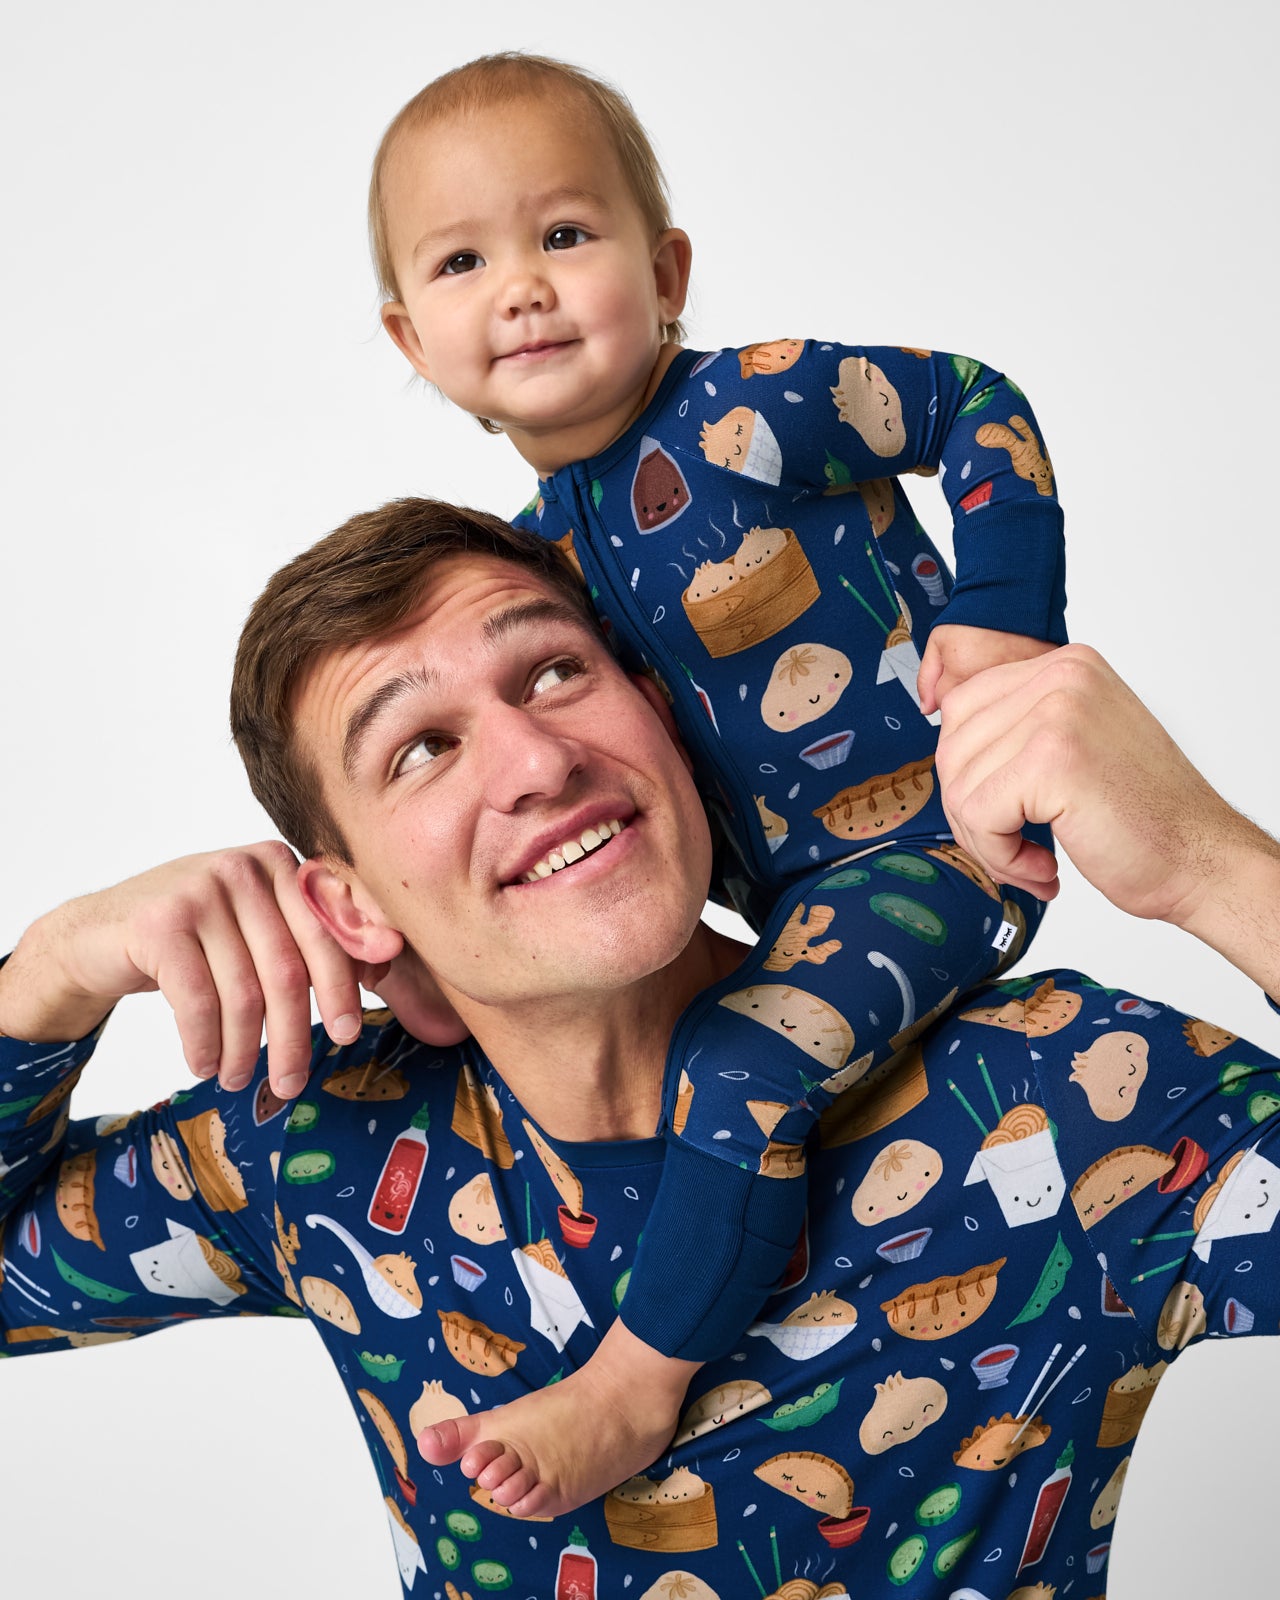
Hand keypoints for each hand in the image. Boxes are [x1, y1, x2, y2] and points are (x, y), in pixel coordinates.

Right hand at [0, 844, 460, 1097]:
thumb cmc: (195, 941)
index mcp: (282, 864)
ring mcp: (200, 887)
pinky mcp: (159, 920)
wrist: (98, 935)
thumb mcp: (258, 930)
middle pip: (289, 968)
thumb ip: (316, 938)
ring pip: (245, 990)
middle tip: (293, 1082)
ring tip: (238, 1078)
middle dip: (294, 1035)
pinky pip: (197, 1000)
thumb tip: (393, 957)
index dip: (344, 984)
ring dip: (244, 1049)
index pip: (328, 931)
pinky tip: (203, 1064)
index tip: (349, 1032)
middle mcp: (247, 865)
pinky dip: (204, 1043)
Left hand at [917, 624, 1056, 715]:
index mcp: (961, 674)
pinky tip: (1013, 670)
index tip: (955, 674)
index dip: (948, 691)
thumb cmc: (973, 617)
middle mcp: (990, 681)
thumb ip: (926, 679)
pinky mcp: (1037, 673)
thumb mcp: (937, 642)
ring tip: (994, 667)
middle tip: (975, 669)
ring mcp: (1016, 678)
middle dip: (971, 696)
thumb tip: (926, 709)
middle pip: (974, 709)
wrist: (1008, 592)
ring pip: (999, 703)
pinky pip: (1024, 692)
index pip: (947, 707)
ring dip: (996, 693)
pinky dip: (1018, 686)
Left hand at [934, 645, 1253, 923]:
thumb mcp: (1075, 742)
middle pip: (951, 747)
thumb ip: (1017, 723)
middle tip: (1014, 848)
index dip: (966, 772)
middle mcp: (1061, 675)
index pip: (962, 707)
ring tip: (1033, 860)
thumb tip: (936, 715)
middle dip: (971, 812)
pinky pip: (978, 816)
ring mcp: (1057, 713)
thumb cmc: (1141, 816)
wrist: (1202, 860)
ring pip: (960, 786)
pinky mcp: (1052, 761)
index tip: (999, 810)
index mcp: (1065, 665)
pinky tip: (1045, 867)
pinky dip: (1001, 856)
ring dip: (988, 842)